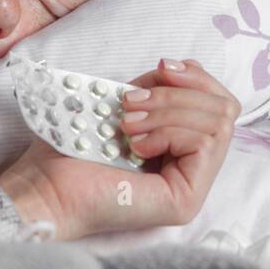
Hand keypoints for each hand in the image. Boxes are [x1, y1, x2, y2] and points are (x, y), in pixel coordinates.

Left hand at [0, 58, 241, 240]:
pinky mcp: (187, 200)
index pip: (219, 102)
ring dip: (168, 111)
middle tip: (132, 104)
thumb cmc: (72, 151)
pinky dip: (169, 132)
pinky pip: (205, 143)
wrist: (46, 187)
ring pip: (217, 123)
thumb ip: (154, 89)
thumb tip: (171, 68)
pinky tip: (136, 146)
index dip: (195, 77)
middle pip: (224, 109)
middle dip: (177, 94)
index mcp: (182, 150)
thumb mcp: (123, 104)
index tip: (160, 67)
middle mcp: (194, 171)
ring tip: (128, 124)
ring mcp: (194, 189)